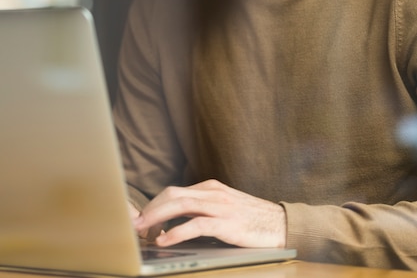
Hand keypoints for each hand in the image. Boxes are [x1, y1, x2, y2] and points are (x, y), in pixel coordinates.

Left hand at [133, 179, 286, 247]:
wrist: (282, 224)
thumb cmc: (253, 219)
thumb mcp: (226, 207)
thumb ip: (204, 209)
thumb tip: (176, 222)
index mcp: (211, 188)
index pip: (174, 191)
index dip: (154, 205)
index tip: (142, 219)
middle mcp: (213, 192)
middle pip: (172, 194)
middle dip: (150, 209)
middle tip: (135, 225)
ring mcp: (220, 206)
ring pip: (179, 204)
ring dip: (157, 217)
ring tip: (143, 230)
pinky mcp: (227, 223)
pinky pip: (195, 224)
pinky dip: (176, 232)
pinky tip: (165, 240)